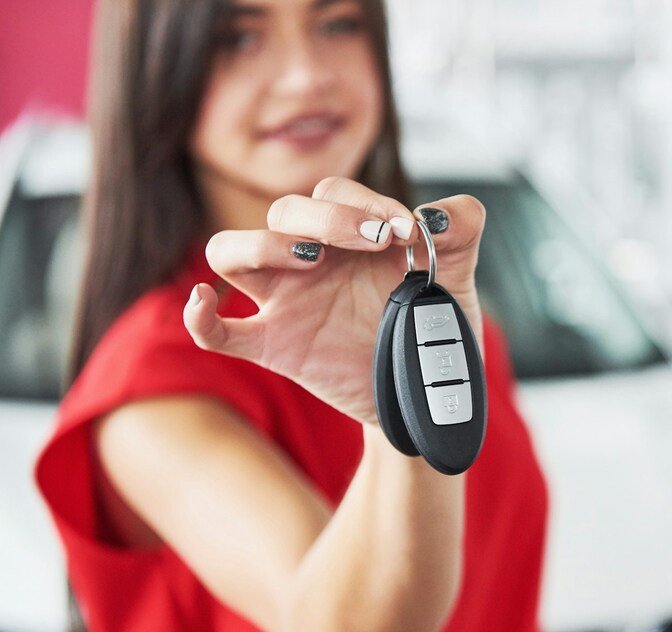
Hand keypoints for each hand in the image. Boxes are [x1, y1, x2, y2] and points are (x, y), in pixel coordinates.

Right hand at [183, 177, 484, 426]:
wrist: (427, 387)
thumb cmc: (433, 323)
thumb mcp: (458, 274)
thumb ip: (461, 229)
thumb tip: (436, 215)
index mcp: (348, 234)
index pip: (333, 191)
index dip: (364, 201)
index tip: (407, 232)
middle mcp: (310, 259)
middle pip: (283, 211)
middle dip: (325, 217)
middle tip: (373, 240)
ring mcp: (285, 301)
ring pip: (230, 253)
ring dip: (262, 246)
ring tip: (312, 261)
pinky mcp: (273, 347)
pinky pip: (217, 332)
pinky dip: (197, 317)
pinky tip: (201, 303)